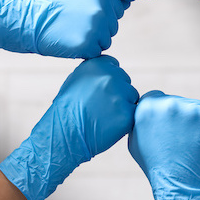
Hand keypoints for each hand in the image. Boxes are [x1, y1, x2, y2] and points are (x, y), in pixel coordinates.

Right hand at [0, 0, 123, 57]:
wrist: (30, 20)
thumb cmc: (53, 5)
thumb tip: (123, 2)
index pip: (118, 11)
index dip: (103, 16)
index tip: (85, 16)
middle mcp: (102, 10)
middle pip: (112, 28)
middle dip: (98, 29)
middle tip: (76, 26)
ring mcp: (96, 28)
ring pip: (105, 42)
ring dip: (92, 41)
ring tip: (72, 33)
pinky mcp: (88, 45)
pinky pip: (96, 53)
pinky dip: (85, 52)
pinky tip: (70, 42)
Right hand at [0, 56, 137, 199]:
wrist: (64, 134)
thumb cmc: (67, 110)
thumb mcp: (75, 81)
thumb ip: (95, 73)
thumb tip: (111, 70)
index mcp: (97, 65)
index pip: (115, 67)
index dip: (109, 81)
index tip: (99, 93)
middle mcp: (110, 76)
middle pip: (125, 81)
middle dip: (118, 93)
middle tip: (102, 108)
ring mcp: (120, 94)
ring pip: (132, 97)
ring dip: (124, 106)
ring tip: (105, 117)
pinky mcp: (127, 113)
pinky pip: (135, 113)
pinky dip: (126, 120)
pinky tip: (110, 125)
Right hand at [129, 91, 199, 199]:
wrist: (185, 190)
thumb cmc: (159, 168)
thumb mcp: (136, 142)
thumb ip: (141, 119)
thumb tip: (149, 107)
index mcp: (147, 108)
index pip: (156, 98)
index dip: (163, 115)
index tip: (168, 131)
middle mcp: (169, 104)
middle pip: (179, 102)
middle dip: (182, 118)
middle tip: (183, 142)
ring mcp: (193, 109)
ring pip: (197, 109)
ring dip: (198, 123)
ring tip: (194, 146)